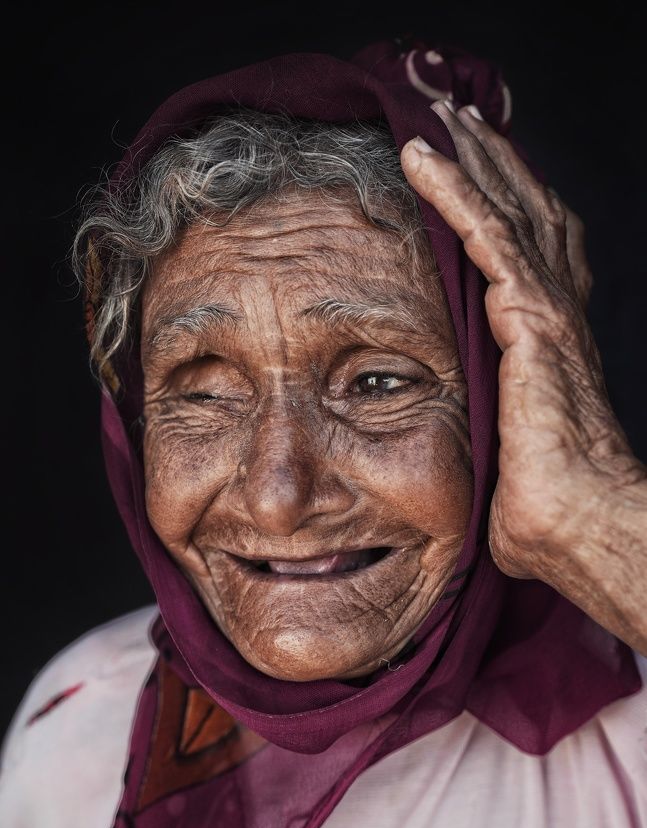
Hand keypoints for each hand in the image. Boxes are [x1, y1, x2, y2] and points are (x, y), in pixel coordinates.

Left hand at [400, 101, 643, 581]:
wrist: (573, 523)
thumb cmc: (540, 506)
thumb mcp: (501, 451)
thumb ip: (482, 425)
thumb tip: (455, 451)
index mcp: (547, 341)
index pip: (529, 253)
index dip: (506, 204)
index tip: (472, 169)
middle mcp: (554, 313)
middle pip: (526, 214)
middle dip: (492, 162)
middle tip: (456, 118)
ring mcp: (546, 311)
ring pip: (508, 209)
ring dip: (471, 158)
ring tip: (437, 116)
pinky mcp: (530, 319)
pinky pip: (486, 236)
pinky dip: (454, 191)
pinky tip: (422, 158)